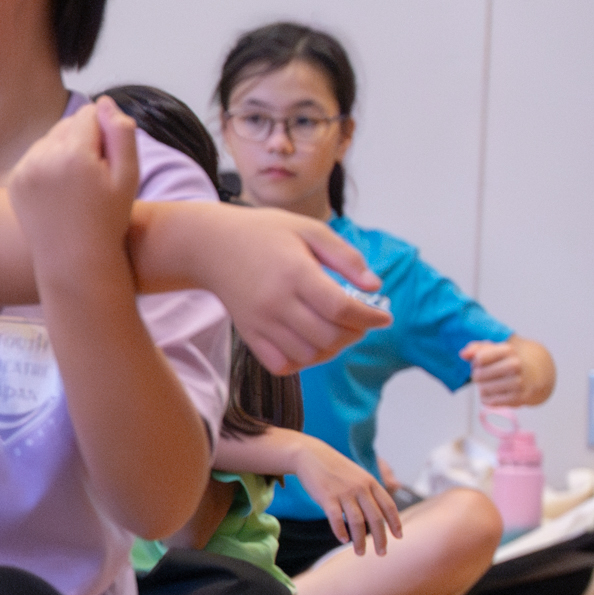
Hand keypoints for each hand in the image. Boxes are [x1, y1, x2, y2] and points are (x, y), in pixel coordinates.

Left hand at [7, 98, 138, 277]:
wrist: (75, 260)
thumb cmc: (109, 219)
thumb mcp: (128, 176)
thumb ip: (121, 133)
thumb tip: (105, 101)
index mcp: (74, 154)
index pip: (89, 113)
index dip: (104, 132)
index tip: (108, 161)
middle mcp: (43, 158)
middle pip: (67, 124)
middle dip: (83, 139)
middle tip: (94, 175)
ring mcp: (24, 170)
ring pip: (49, 139)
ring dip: (64, 150)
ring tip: (78, 183)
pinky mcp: (15, 181)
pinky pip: (34, 157)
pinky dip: (47, 165)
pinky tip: (60, 190)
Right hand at [196, 209, 388, 374]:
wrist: (210, 245)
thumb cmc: (263, 233)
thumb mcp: (308, 229)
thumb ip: (345, 257)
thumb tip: (375, 286)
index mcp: (295, 273)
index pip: (341, 308)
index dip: (369, 317)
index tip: (384, 316)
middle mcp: (276, 302)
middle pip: (328, 336)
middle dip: (355, 333)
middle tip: (360, 321)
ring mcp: (260, 322)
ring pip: (308, 355)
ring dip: (332, 349)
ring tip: (337, 331)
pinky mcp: (249, 334)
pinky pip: (281, 365)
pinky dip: (302, 362)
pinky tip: (310, 344)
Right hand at [290, 434, 402, 555]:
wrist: (309, 454)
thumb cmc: (333, 468)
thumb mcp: (357, 475)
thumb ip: (368, 491)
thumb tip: (376, 513)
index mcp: (370, 482)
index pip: (388, 506)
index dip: (395, 523)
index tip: (399, 537)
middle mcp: (360, 488)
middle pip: (376, 518)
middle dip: (381, 539)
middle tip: (382, 553)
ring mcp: (343, 492)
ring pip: (357, 522)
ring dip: (360, 541)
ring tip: (360, 552)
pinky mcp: (326, 497)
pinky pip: (336, 518)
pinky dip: (340, 531)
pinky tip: (343, 540)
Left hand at [465, 339, 548, 406]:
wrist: (533, 375)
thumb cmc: (506, 361)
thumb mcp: (493, 350)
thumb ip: (475, 348)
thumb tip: (463, 355)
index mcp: (508, 350)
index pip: (479, 358)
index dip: (476, 363)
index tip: (482, 363)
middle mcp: (516, 365)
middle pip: (478, 375)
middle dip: (477, 376)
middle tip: (485, 375)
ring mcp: (519, 382)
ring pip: (483, 389)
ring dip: (482, 388)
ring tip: (490, 384)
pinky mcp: (519, 398)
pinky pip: (491, 402)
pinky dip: (487, 399)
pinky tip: (493, 394)